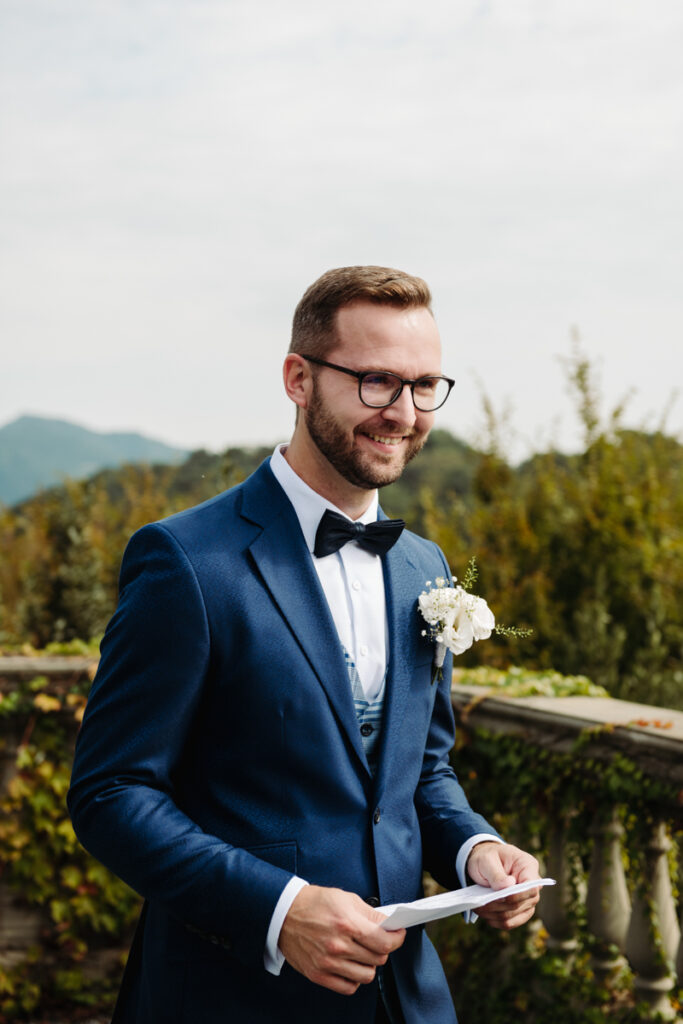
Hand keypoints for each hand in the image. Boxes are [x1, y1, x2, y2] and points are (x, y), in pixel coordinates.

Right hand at [278, 885, 405, 994]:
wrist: (283, 913)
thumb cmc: (313, 903)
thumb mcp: (345, 898)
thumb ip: (369, 912)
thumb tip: (388, 924)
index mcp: (347, 923)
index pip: (383, 942)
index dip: (396, 939)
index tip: (397, 935)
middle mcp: (338, 945)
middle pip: (377, 959)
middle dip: (383, 949)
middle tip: (378, 941)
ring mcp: (328, 962)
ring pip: (366, 975)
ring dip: (370, 965)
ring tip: (363, 953)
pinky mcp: (318, 974)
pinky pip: (348, 987)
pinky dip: (355, 979)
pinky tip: (351, 966)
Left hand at [466, 841, 540, 929]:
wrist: (484, 863)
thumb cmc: (487, 857)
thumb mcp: (486, 860)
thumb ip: (496, 873)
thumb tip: (508, 886)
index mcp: (528, 866)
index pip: (531, 886)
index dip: (517, 895)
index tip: (499, 897)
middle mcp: (532, 885)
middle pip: (522, 903)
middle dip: (500, 906)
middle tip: (480, 904)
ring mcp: (527, 900)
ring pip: (514, 915)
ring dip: (495, 915)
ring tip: (478, 909)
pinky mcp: (520, 911)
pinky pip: (511, 922)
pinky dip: (496, 921)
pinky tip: (485, 915)